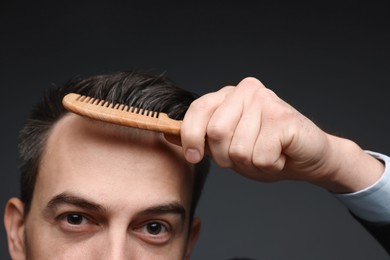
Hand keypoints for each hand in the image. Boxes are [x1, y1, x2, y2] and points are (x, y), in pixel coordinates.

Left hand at [179, 77, 383, 191]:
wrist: (307, 158)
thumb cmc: (265, 151)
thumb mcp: (226, 146)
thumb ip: (201, 137)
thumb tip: (167, 134)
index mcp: (229, 95)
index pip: (197, 110)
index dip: (190, 136)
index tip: (194, 155)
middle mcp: (246, 91)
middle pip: (216, 132)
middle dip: (226, 157)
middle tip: (246, 155)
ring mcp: (266, 101)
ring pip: (238, 149)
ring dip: (250, 163)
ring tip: (266, 154)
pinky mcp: (283, 117)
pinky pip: (260, 156)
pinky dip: (269, 165)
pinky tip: (280, 155)